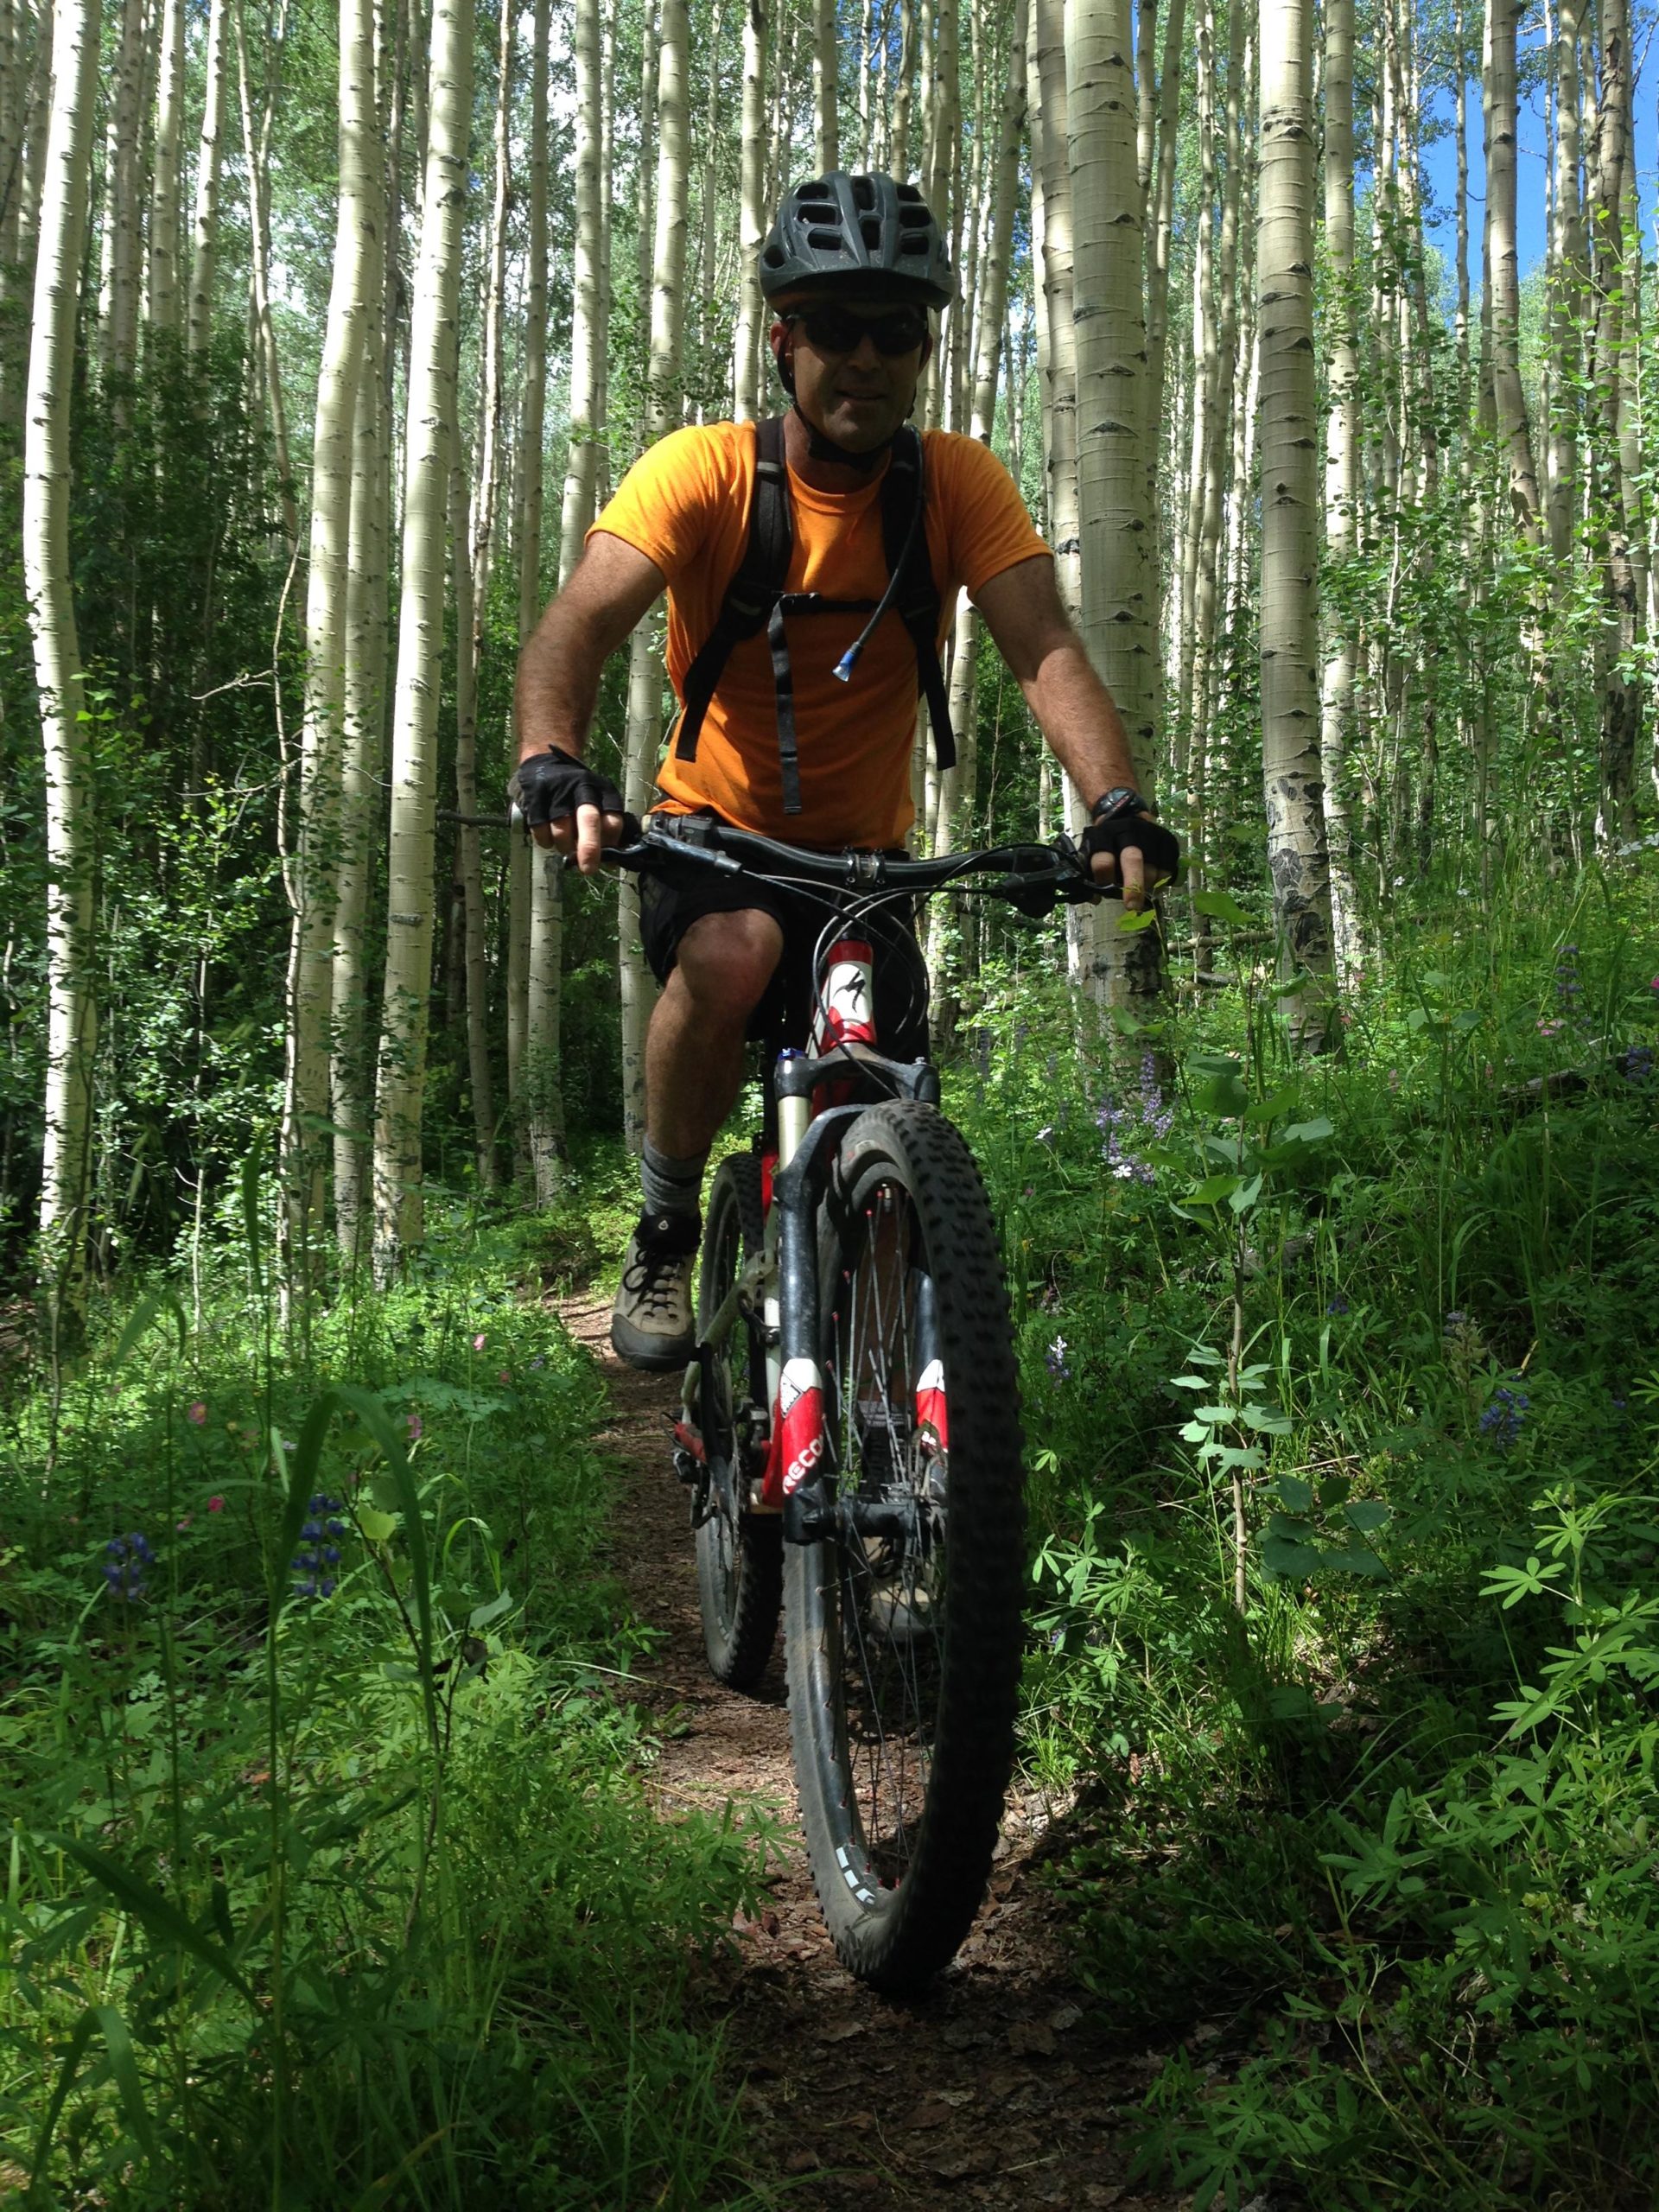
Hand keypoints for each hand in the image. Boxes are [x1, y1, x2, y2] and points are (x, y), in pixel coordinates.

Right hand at [509, 746, 626, 874]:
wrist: (546, 761)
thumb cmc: (576, 794)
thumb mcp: (596, 803)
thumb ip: (604, 831)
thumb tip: (610, 863)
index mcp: (603, 790)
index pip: (613, 820)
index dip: (610, 844)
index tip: (606, 858)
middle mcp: (582, 787)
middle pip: (589, 820)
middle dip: (589, 848)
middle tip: (588, 869)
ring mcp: (557, 790)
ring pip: (561, 829)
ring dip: (564, 846)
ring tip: (564, 846)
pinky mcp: (535, 796)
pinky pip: (540, 829)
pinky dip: (545, 841)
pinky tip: (549, 838)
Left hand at [1080, 808, 1181, 910]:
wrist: (1127, 817)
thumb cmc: (1106, 843)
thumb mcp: (1091, 852)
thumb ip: (1089, 873)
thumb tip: (1095, 898)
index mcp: (1104, 836)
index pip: (1103, 860)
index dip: (1104, 880)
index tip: (1103, 893)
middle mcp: (1128, 832)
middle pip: (1132, 859)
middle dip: (1133, 886)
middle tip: (1132, 906)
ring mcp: (1150, 834)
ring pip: (1152, 867)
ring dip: (1147, 886)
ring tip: (1141, 891)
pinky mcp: (1167, 840)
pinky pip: (1168, 867)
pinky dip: (1162, 881)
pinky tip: (1154, 884)